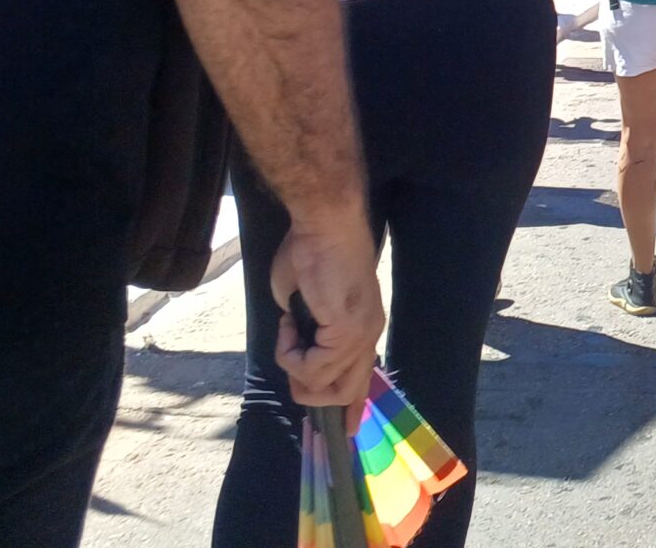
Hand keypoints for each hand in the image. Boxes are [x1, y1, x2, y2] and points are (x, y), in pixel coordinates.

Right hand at [272, 206, 383, 408]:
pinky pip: (312, 368)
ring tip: (288, 331)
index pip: (363, 378)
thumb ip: (303, 327)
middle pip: (345, 394)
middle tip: (288, 351)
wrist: (323, 223)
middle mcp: (367, 335)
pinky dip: (290, 353)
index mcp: (363, 327)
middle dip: (306, 390)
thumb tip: (293, 339)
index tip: (348, 432)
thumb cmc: (311, 250)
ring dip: (293, 366)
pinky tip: (288, 323)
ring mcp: (360, 335)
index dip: (354, 408)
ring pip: (323, 386)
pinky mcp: (347, 331)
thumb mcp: (301, 300)